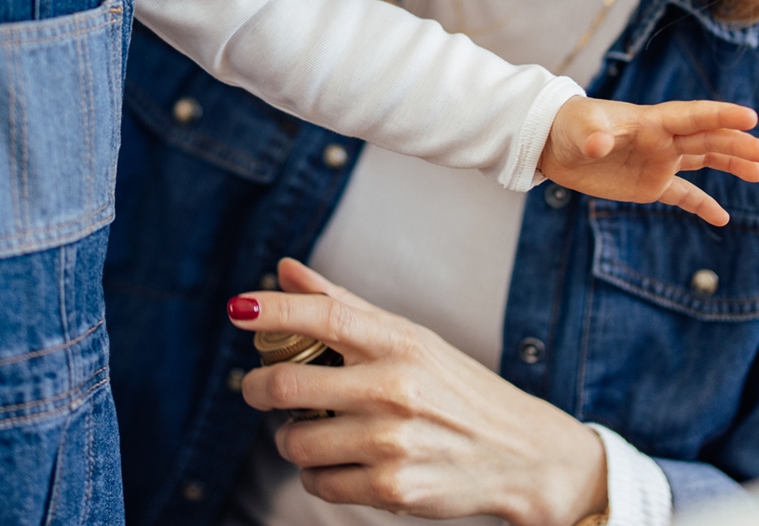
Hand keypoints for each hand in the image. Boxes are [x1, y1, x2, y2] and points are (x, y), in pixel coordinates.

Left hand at [228, 259, 606, 525]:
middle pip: (288, 385)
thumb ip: (344, 305)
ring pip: (295, 442)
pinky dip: (316, 475)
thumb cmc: (457, 389)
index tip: (237, 308)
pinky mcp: (392, 489)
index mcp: (399, 342)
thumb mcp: (410, 338)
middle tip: (258, 389)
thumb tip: (284, 270)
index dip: (273, 310)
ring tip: (312, 431)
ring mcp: (392, 442)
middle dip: (257, 388)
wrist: (521, 454)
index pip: (325, 314)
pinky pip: (319, 484)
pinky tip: (340, 462)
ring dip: (289, 439)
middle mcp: (394, 388)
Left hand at [538, 97, 758, 223]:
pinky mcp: (650, 184)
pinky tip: (724, 219)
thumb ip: (592, 135)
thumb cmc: (569, 126)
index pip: (691, 116)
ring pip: (703, 160)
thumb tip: (598, 145)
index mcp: (650, 120)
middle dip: (735, 144)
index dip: (720, 116)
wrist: (555, 145)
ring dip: (731, 164)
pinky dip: (702, 205)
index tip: (750, 118)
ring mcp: (659, 161)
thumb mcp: (579, 129)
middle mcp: (661, 139)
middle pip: (705, 139)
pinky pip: (683, 195)